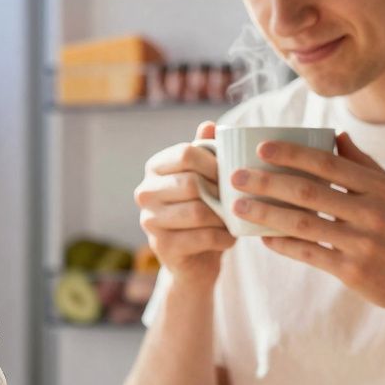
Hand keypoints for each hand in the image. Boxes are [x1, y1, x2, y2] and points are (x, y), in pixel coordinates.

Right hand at [134, 121, 235, 286]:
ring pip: (198, 211)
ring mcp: (149, 220)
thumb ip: (206, 152)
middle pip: (191, 183)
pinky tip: (230, 238)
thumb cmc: (203, 210)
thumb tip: (209, 125)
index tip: (233, 174)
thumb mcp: (206, 178)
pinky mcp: (162, 246)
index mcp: (155, 167)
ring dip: (224, 217)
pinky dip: (223, 238)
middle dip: (221, 192)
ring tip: (235, 219)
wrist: (194, 259)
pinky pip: (202, 237)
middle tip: (238, 200)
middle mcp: (145, 191)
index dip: (215, 162)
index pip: (186, 153)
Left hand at [229, 133, 384, 319]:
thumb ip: (362, 164)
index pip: (328, 163)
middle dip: (268, 183)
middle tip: (236, 177)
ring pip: (304, 224)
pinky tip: (263, 238)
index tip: (261, 147)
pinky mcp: (353, 271)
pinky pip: (310, 254)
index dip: (292, 154)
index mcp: (378, 187)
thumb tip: (335, 134)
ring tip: (238, 208)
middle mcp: (371, 212)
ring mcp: (362, 243)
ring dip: (267, 214)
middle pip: (309, 192)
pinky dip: (284, 245)